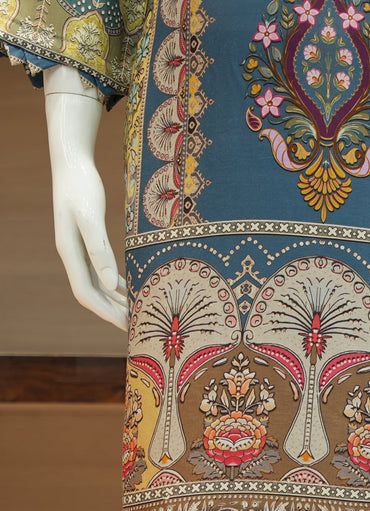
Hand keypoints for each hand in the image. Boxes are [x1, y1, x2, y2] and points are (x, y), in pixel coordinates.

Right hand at [44, 66, 127, 329]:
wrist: (72, 162)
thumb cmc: (80, 185)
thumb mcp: (90, 215)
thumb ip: (99, 248)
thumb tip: (110, 282)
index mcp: (70, 252)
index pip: (86, 293)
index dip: (106, 313)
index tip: (127, 326)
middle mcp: (73, 255)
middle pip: (92, 294)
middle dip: (113, 313)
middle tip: (138, 328)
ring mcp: (79, 250)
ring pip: (98, 285)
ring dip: (115, 301)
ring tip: (137, 314)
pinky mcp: (89, 242)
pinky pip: (102, 272)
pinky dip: (116, 284)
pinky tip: (131, 290)